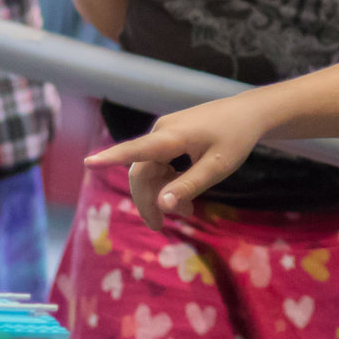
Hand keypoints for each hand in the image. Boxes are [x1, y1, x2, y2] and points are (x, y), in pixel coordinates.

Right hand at [88, 95, 273, 225]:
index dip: (111, 158)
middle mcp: (161, 131)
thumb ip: (188, 186)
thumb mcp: (217, 167)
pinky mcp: (169, 136)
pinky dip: (166, 182)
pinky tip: (183, 196)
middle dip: (148, 200)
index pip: (136, 149)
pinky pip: (158, 163)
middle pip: (141, 171)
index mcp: (172, 137)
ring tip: (186, 211)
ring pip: (149, 170)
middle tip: (162, 226)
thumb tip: (160, 205)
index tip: (89, 162)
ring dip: (160, 193)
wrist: (250, 112)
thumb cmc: (236, 138)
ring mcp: (164, 132)